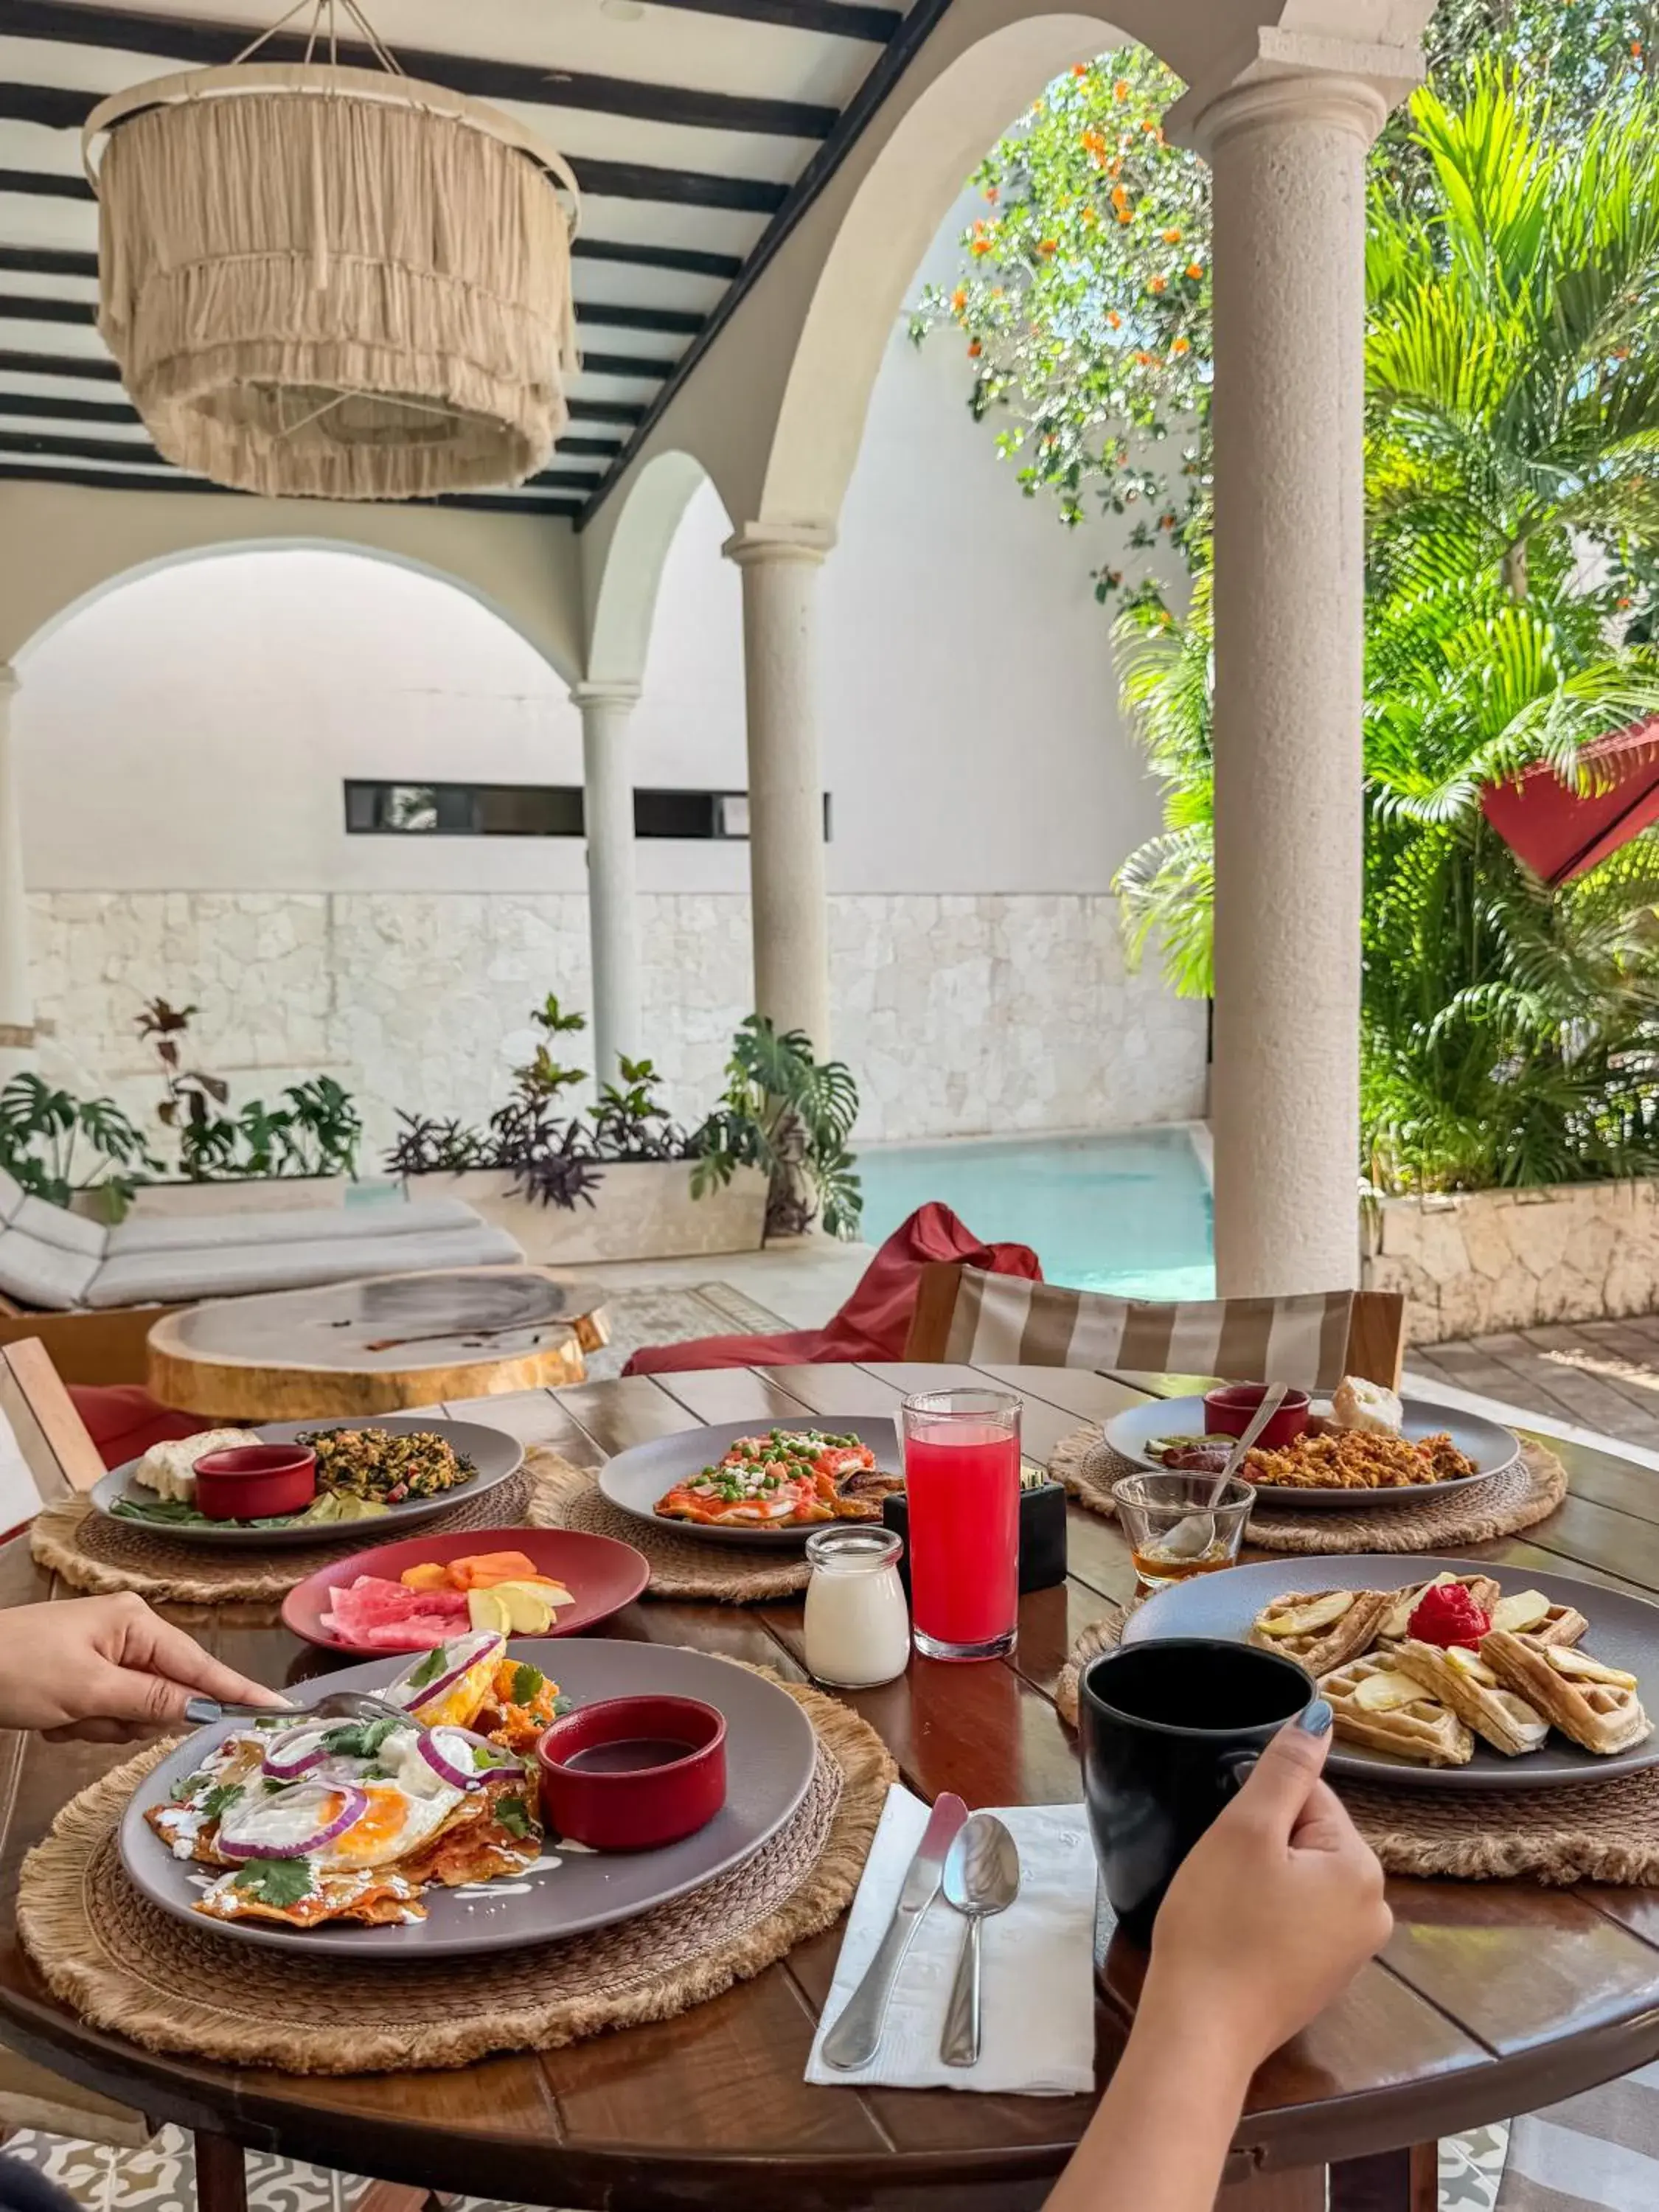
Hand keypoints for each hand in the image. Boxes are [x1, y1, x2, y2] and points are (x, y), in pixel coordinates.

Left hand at [0, 1594, 288, 1741]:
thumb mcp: (86, 1688)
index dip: (238, 1694)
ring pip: (132, 1713)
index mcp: (136, 1623)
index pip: (201, 1667)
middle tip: (85, 1714)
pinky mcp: (83, 1678)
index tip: (281, 1711)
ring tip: (59, 1714)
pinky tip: (48, 1716)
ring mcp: (105, 1656)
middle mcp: (128, 1635)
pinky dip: (78, 1724)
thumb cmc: (15, 1668)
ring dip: (97, 1724)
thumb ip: (151, 1700)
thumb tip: (203, 1710)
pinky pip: (104, 1716)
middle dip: (126, 1718)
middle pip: (164, 1696)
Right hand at [1145, 1704, 1391, 2068]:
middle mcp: (1374, 1910)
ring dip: (1261, 1878)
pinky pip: (1296, 1918)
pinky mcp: (1324, 1979)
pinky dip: (1265, 1915)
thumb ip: (1284, 1768)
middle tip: (1223, 1874)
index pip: (1311, 1797)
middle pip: (1309, 1837)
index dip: (1258, 1809)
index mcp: (1363, 1868)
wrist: (1202, 2030)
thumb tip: (1320, 1715)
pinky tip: (1236, 1934)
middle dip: (1262, 1844)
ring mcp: (1353, 1952)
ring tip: (1226, 1904)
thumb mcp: (1245, 1831)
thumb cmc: (1219, 1924)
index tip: (1229, 1843)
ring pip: (1299, 1877)